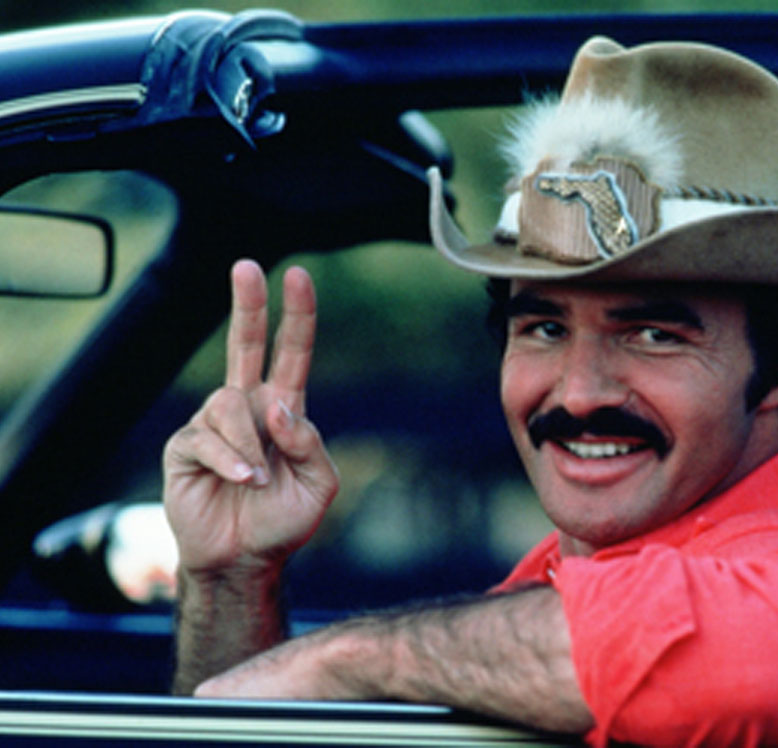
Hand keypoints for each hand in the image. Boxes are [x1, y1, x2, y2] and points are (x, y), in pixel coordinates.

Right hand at [163, 259, 338, 575]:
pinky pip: (205, 437)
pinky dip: (229, 460)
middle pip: (244, 344)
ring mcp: (213, 425)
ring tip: (259, 480)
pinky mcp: (184, 447)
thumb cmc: (284, 521)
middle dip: (246, 303)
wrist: (245, 560)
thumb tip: (278, 406)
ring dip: (248, 444)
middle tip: (247, 266)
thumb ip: (309, 442)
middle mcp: (248, 408)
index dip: (297, 315)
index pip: (291, 354)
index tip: (298, 275)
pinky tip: (242, 481)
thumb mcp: (319, 484)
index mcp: (284, 410)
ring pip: (228, 403)